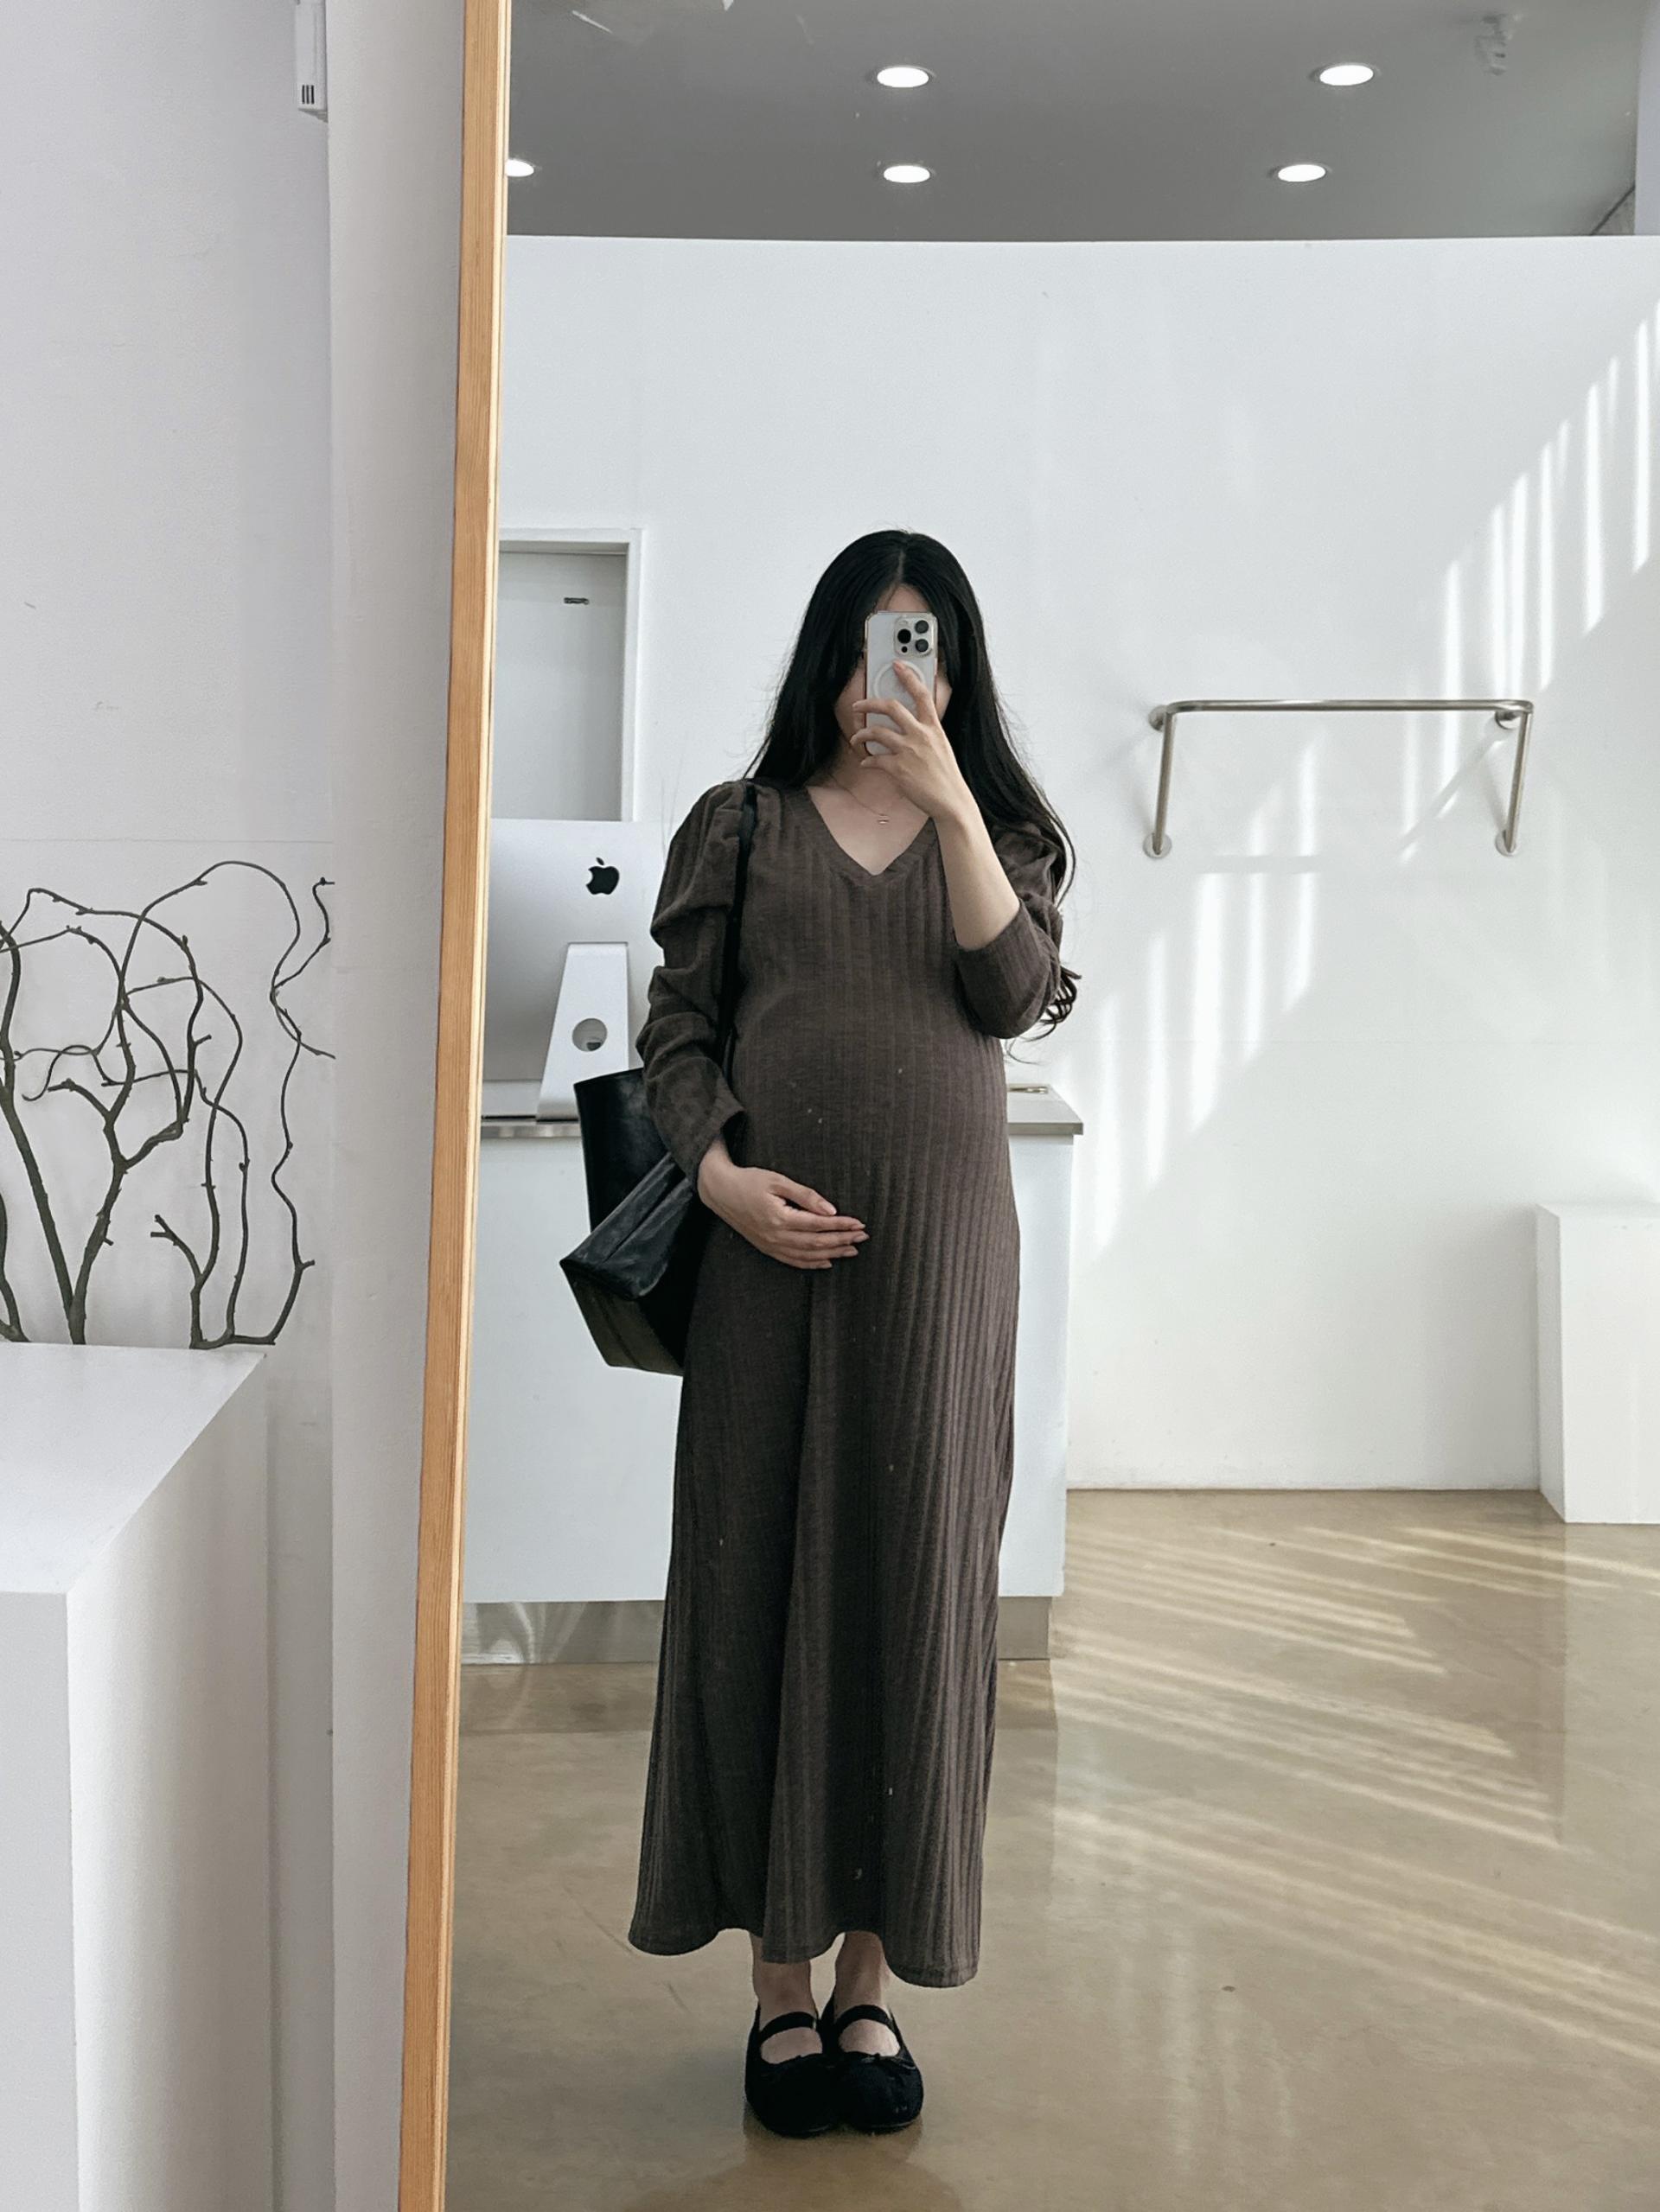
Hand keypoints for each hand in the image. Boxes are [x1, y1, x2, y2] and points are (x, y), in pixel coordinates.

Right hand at [698, 1153, 867, 1270]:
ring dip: (832, 1254)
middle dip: (842, 1241)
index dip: (841, 1225)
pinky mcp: (767, 1248)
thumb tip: (831, 1210)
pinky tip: (827, 1261)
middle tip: (863, 1237)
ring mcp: (770, 1245)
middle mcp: (776, 1236)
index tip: (859, 1223)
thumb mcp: (778, 1181)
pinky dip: (812, 1263)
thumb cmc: (749, 1181)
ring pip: (807, 1256)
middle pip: (817, 1244)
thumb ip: (806, 1196)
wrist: (720, 1192)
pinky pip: (793, 1261)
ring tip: (852, 1250)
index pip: (819, 1225)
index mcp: (779, 1218)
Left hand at [850, 658, 973, 822]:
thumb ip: (926, 735)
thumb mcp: (942, 747)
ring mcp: (909, 751)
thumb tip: (910, 730)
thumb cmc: (947, 777)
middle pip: (891, 707)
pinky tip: (866, 763)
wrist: (951, 800)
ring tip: (855, 738)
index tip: (898, 665)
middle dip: (869, 703)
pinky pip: (875, 760)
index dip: (908, 676)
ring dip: (861, 734)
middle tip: (858, 706)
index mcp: (933, 728)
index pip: (922, 694)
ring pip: (876, 731)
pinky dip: (867, 761)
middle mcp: (921, 735)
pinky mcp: (898, 769)